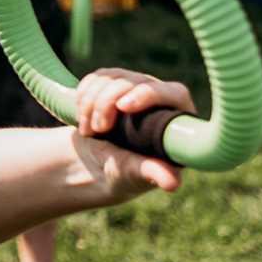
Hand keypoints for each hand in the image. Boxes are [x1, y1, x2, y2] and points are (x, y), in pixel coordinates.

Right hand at [73, 67, 196, 191]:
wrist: (100, 164)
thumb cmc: (126, 174)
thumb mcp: (137, 174)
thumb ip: (153, 173)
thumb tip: (172, 183)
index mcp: (178, 118)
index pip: (171, 92)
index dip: (146, 94)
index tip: (122, 106)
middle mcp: (160, 96)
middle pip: (132, 82)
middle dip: (105, 104)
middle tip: (96, 131)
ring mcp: (136, 86)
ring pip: (110, 77)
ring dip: (90, 103)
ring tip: (88, 131)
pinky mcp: (115, 81)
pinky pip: (96, 77)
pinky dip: (83, 96)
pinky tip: (83, 118)